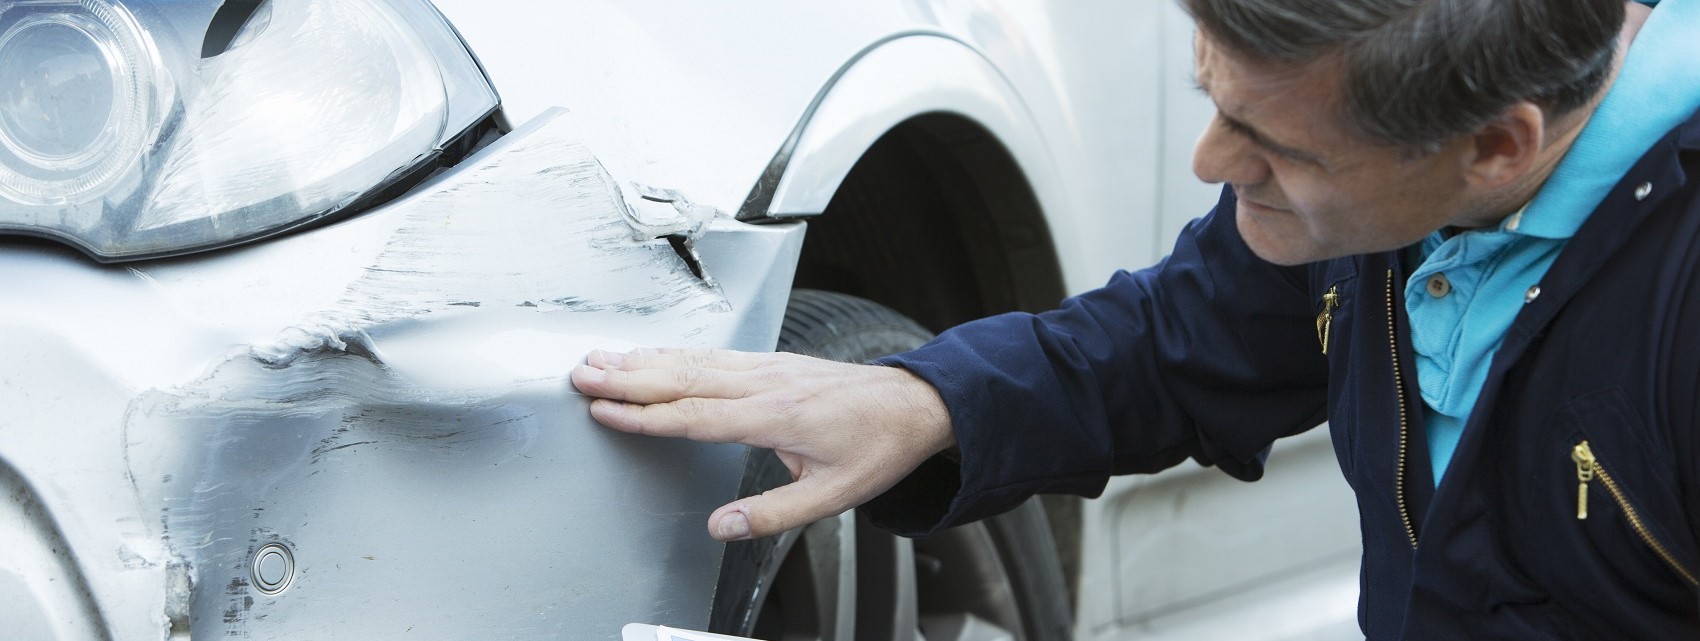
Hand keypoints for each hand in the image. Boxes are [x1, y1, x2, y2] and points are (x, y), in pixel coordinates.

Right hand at [569, 348, 954, 540]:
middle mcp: (765, 383)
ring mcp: (767, 366)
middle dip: (626, 377)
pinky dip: (674, 352)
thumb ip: (771, 514)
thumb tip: (719, 528)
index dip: (644, 415)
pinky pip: (713, 354)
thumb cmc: (877, 447)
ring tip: (600, 358)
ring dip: (643, 359)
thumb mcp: (832, 495)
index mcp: (775, 416)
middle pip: (682, 378)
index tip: (604, 411)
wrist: (914, 404)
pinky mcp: (772, 361)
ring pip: (693, 360)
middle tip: (581, 374)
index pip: (693, 415)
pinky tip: (652, 353)